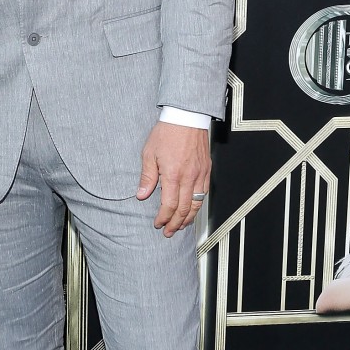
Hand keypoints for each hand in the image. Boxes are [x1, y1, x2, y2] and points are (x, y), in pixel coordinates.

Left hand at [136, 123, 210, 237]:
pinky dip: (198, 205)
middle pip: (184, 209)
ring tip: (180, 226)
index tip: (158, 224)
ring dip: (188, 218)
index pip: (169, 205)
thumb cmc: (167, 132)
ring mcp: (200, 174)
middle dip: (176, 224)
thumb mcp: (149, 154)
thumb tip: (142, 195)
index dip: (163, 218)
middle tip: (169, 232)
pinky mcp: (207, 170)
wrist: (186, 117)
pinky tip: (191, 209)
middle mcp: (189, 177)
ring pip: (196, 204)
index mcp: (173, 175)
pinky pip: (204, 193)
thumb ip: (147, 177)